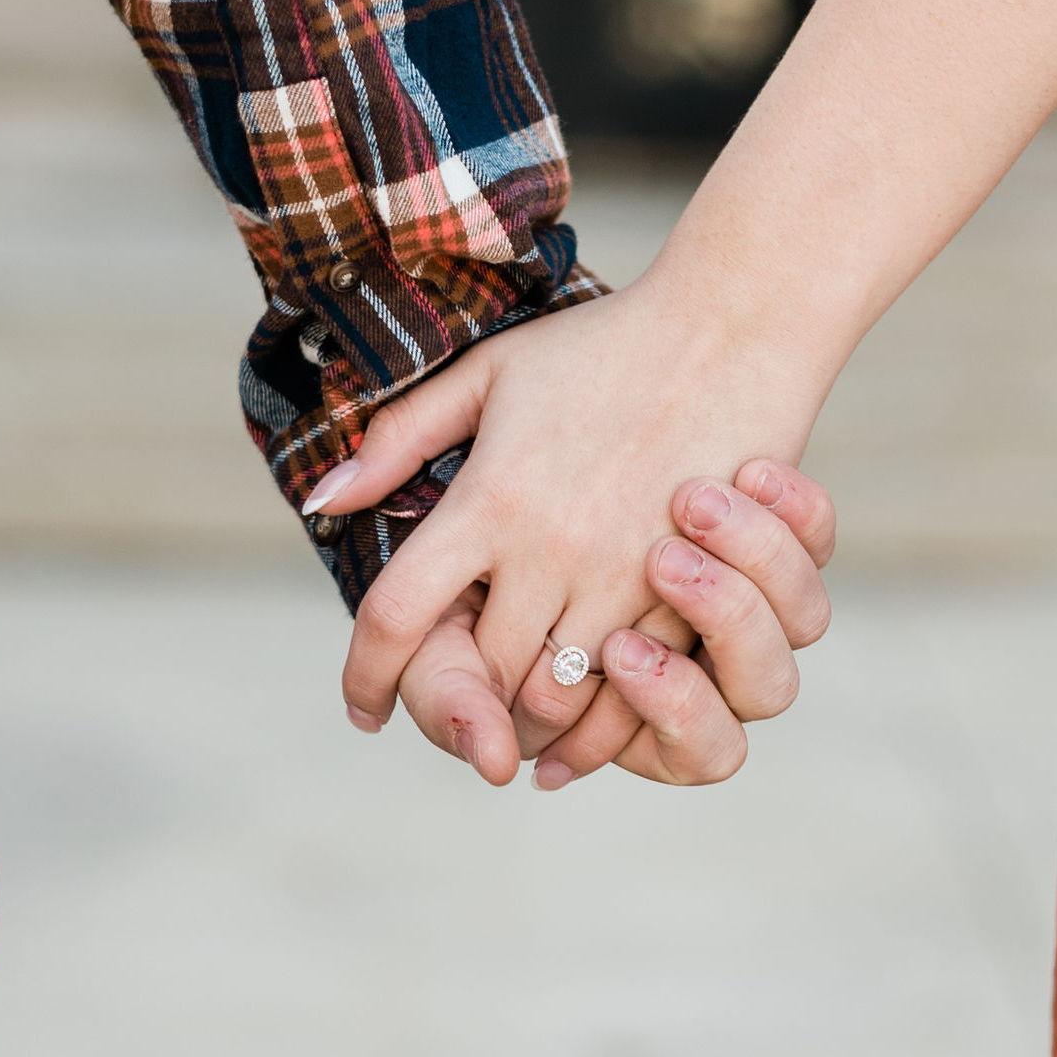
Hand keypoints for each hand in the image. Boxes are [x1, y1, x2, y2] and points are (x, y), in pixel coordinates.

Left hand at [306, 278, 839, 771]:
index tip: (361, 708)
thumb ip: (399, 439)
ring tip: (512, 725)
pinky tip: (581, 722)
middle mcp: (550, 548)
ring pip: (556, 697)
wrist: (732, 331)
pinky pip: (637, 687)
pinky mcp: (689, 590)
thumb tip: (323, 501)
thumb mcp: (488, 373)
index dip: (365, 675)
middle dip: (458, 709)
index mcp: (491, 498)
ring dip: (528, 725)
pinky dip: (601, 720)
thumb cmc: (603, 346)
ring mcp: (624, 576)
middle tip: (451, 716)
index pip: (397, 615)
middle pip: (480, 674)